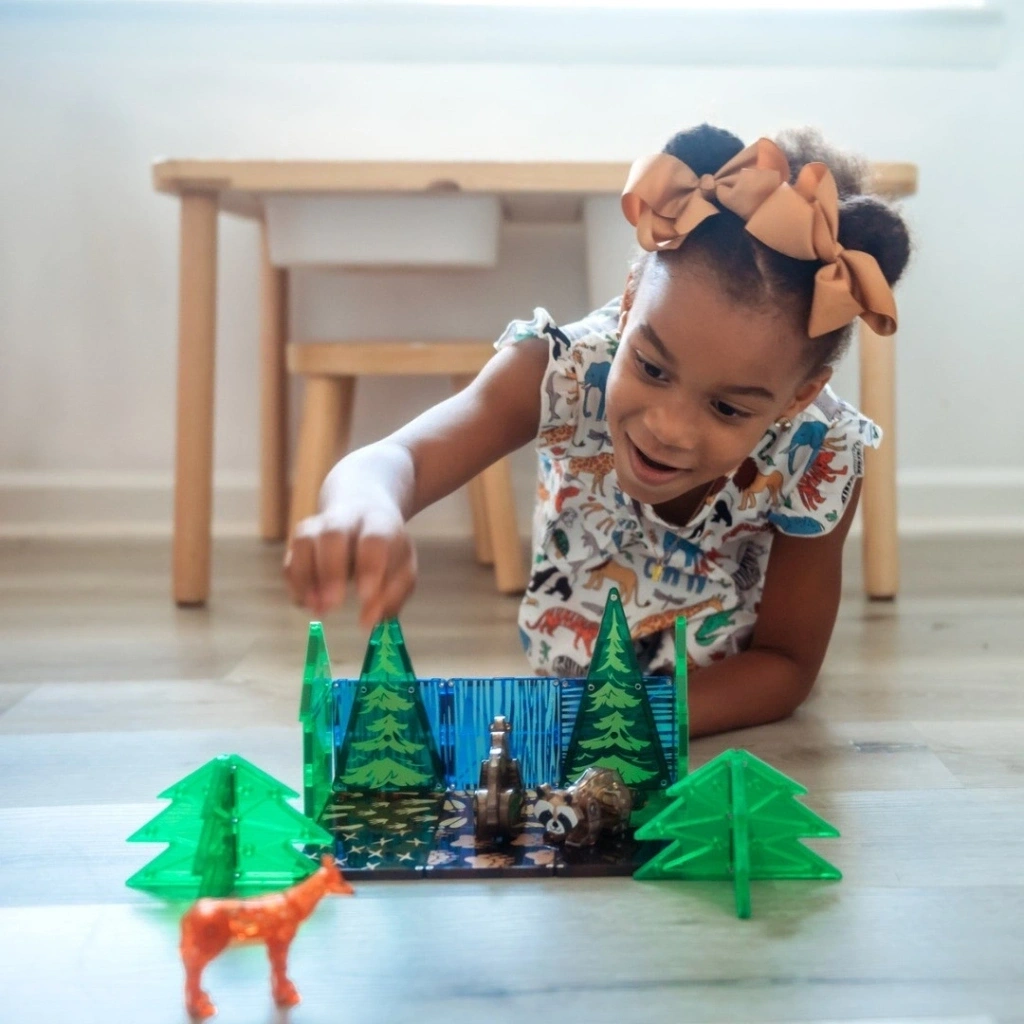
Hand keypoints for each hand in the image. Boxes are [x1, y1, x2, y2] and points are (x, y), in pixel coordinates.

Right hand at [283, 503, 416, 627]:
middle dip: (330, 571)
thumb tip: (369, 622)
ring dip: (306, 578)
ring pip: (304, 542)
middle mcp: (345, 520)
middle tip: (333, 604)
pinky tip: (307, 603)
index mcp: (378, 524)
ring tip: (317, 609)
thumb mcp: (402, 569)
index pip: (373, 539)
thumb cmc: (387, 550)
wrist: (364, 510)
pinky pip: (291, 560)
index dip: (368, 567)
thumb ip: (391, 596)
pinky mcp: (300, 542)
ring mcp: (318, 528)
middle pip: (332, 535)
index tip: (365, 596)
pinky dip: (296, 584)